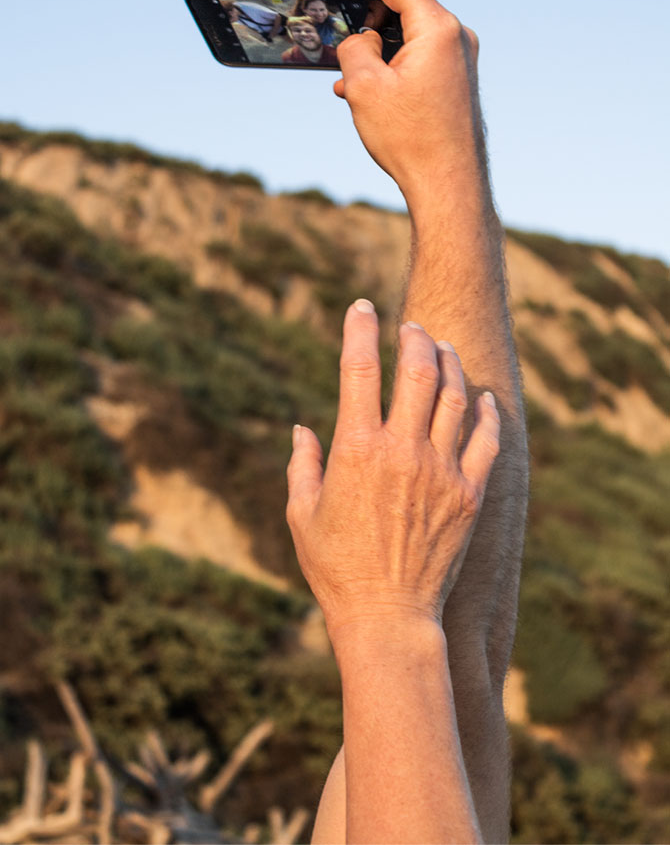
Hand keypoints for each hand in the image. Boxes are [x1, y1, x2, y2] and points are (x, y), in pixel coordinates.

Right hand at [286, 299, 499, 648]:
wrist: (388, 617)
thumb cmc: (336, 568)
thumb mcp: (301, 514)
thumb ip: (302, 464)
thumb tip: (302, 429)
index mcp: (356, 449)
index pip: (358, 368)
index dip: (359, 329)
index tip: (360, 307)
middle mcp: (402, 450)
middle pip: (417, 369)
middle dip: (414, 337)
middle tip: (410, 327)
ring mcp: (441, 470)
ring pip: (455, 395)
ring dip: (449, 362)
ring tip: (442, 348)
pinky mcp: (469, 493)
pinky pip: (487, 437)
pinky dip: (486, 410)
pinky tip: (482, 396)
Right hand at [310, 0, 483, 205]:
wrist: (449, 187)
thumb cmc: (413, 141)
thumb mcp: (364, 88)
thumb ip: (354, 49)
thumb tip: (360, 42)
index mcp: (438, 28)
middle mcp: (456, 37)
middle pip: (400, 1)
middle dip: (359, 12)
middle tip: (330, 25)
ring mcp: (459, 59)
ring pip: (405, 33)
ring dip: (370, 44)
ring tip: (342, 70)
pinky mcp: (456, 80)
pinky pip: (415, 57)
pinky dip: (387, 63)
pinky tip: (361, 88)